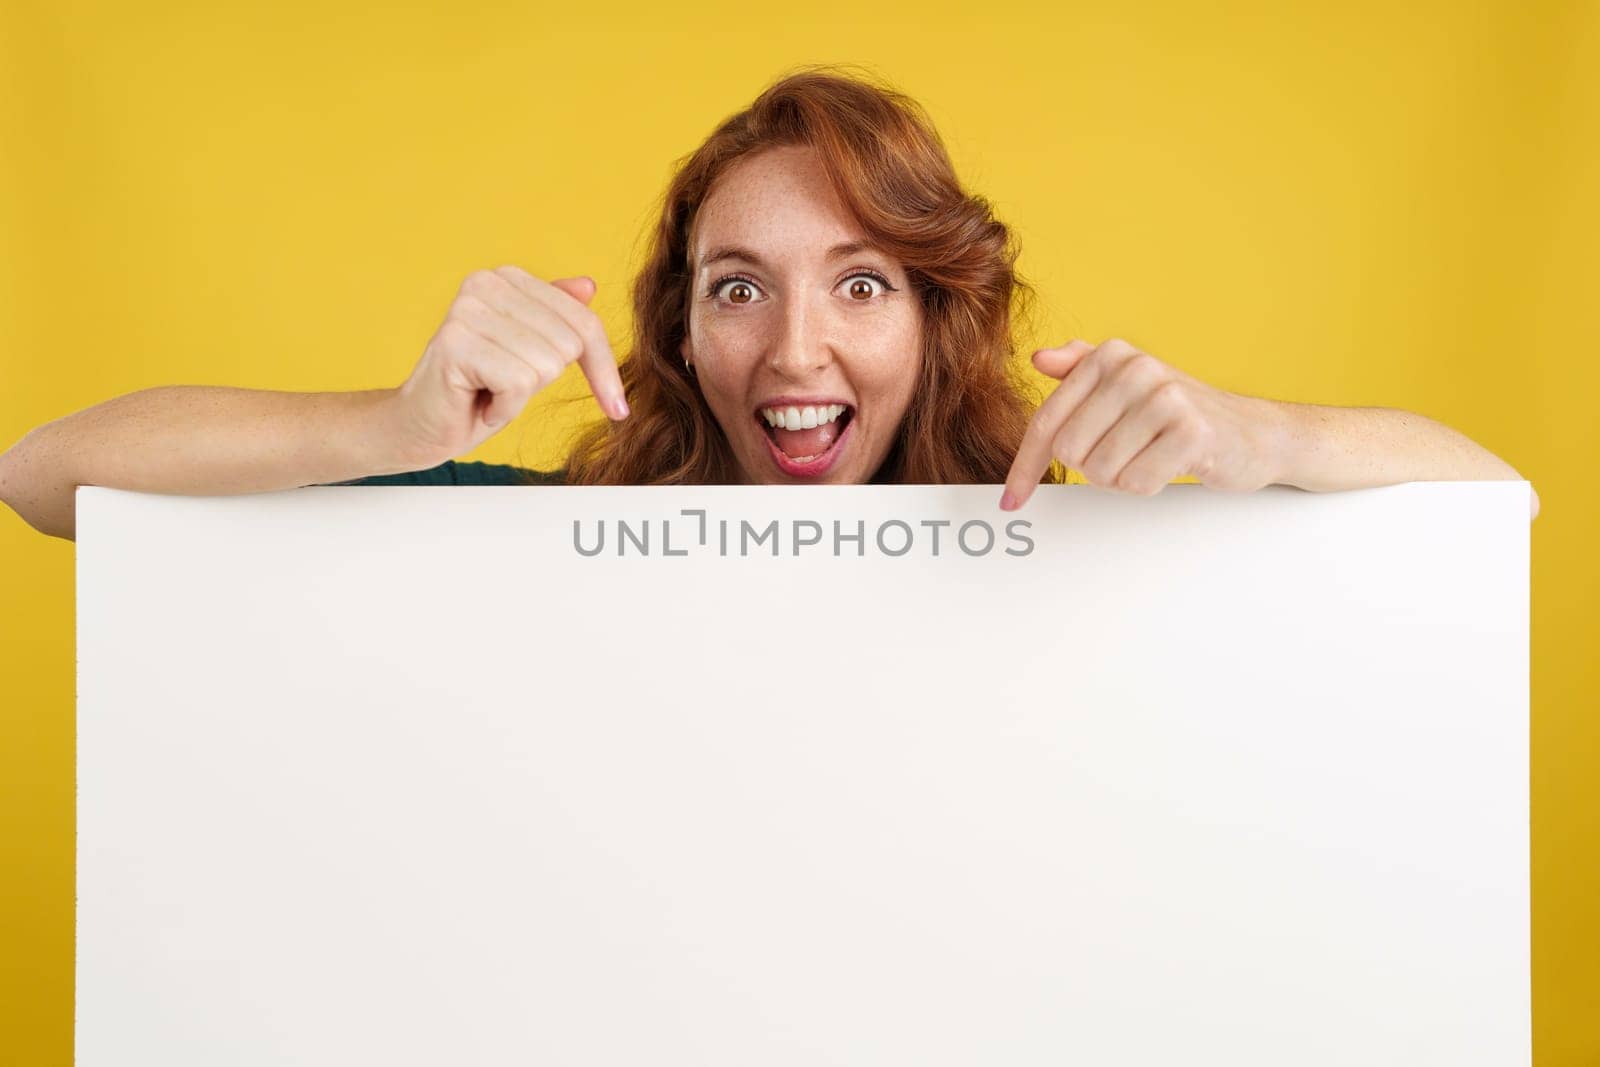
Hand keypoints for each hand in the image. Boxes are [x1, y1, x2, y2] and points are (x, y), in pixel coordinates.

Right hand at [381, 266, 628, 469]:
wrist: (418, 426)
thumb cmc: (476, 391)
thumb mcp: (529, 355)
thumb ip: (556, 318)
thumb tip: (589, 287)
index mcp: (506, 279)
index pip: (583, 322)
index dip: (602, 369)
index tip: (616, 406)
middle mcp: (484, 283)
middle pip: (568, 344)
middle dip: (542, 380)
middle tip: (502, 385)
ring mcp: (467, 311)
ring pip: (545, 365)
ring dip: (519, 396)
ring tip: (486, 392)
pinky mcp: (455, 344)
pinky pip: (518, 384)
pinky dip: (503, 408)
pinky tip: (478, 403)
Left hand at [1000, 338, 1283, 509]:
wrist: (1254, 434)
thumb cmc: (1181, 415)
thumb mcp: (1128, 386)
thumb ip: (1081, 369)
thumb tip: (1039, 358)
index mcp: (1109, 356)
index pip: (1047, 422)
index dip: (1024, 468)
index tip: (1012, 501)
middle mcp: (1134, 368)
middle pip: (1070, 451)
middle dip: (1094, 467)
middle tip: (1128, 455)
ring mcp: (1165, 396)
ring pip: (1101, 471)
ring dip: (1124, 477)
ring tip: (1152, 456)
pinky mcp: (1190, 431)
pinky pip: (1137, 483)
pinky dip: (1149, 485)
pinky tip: (1171, 466)